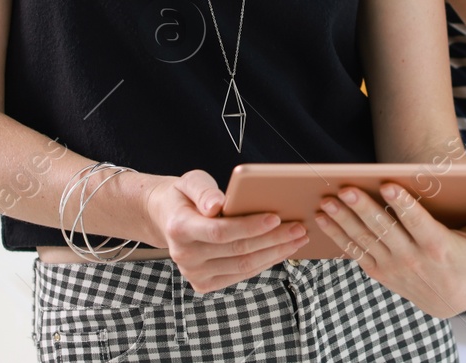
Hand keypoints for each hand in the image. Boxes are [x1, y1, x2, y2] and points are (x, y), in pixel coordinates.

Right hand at [143, 169, 307, 292]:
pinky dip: (264, 263)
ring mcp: (194, 274)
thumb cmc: (185, 196)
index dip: (250, 227)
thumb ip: (203, 191)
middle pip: (237, 251)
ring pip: (243, 266)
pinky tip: (281, 251)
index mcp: (180, 229)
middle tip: (299, 228)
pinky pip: (241, 275)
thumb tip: (216, 205)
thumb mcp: (190, 182)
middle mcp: (185, 256)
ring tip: (297, 239)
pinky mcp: (204, 284)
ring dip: (275, 253)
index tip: (276, 218)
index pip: (221, 232)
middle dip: (273, 240)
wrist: (167, 218)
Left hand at [313, 182, 465, 318]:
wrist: (453, 302)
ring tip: (326, 201)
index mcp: (438, 247)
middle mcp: (412, 258)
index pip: (418, 223)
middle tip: (344, 189)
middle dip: (362, 209)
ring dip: (343, 221)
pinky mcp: (379, 272)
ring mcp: (393, 267)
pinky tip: (322, 217)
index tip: (388, 185)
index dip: (403, 204)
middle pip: (384, 230)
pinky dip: (337, 235)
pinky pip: (355, 252)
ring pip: (364, 240)